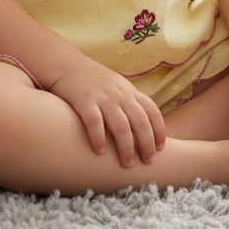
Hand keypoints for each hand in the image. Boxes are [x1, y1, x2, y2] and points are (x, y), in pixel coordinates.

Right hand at [48, 56, 165, 167]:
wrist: (67, 64)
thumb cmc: (94, 81)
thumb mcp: (117, 87)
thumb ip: (130, 103)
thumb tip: (144, 129)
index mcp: (129, 92)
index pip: (152, 111)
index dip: (159, 131)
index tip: (160, 149)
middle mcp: (119, 95)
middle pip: (140, 121)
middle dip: (146, 144)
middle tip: (148, 162)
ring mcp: (102, 98)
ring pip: (121, 125)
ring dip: (127, 147)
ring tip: (128, 164)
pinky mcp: (84, 101)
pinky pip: (94, 122)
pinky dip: (99, 138)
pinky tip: (100, 152)